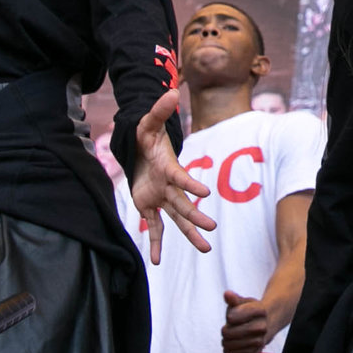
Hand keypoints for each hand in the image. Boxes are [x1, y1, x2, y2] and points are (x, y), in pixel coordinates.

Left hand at [130, 89, 213, 263]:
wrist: (141, 151)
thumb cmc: (147, 136)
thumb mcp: (148, 122)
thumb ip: (159, 110)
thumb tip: (171, 90)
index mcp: (169, 168)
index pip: (181, 177)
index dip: (191, 183)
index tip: (204, 192)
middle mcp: (169, 187)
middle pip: (183, 204)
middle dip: (195, 216)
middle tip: (211, 228)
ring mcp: (161, 198)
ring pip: (176, 219)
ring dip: (189, 234)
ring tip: (205, 249)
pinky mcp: (149, 206)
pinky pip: (153, 227)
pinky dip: (154, 243)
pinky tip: (156, 261)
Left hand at [220, 290, 291, 352]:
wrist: (267, 324)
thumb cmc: (250, 311)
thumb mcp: (243, 302)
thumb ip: (233, 299)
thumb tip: (227, 294)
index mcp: (259, 311)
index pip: (231, 317)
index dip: (229, 316)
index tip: (233, 316)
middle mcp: (262, 327)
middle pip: (228, 333)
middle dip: (224, 330)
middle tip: (227, 329)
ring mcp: (260, 342)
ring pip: (229, 345)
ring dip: (225, 342)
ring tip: (229, 337)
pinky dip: (229, 351)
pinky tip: (232, 345)